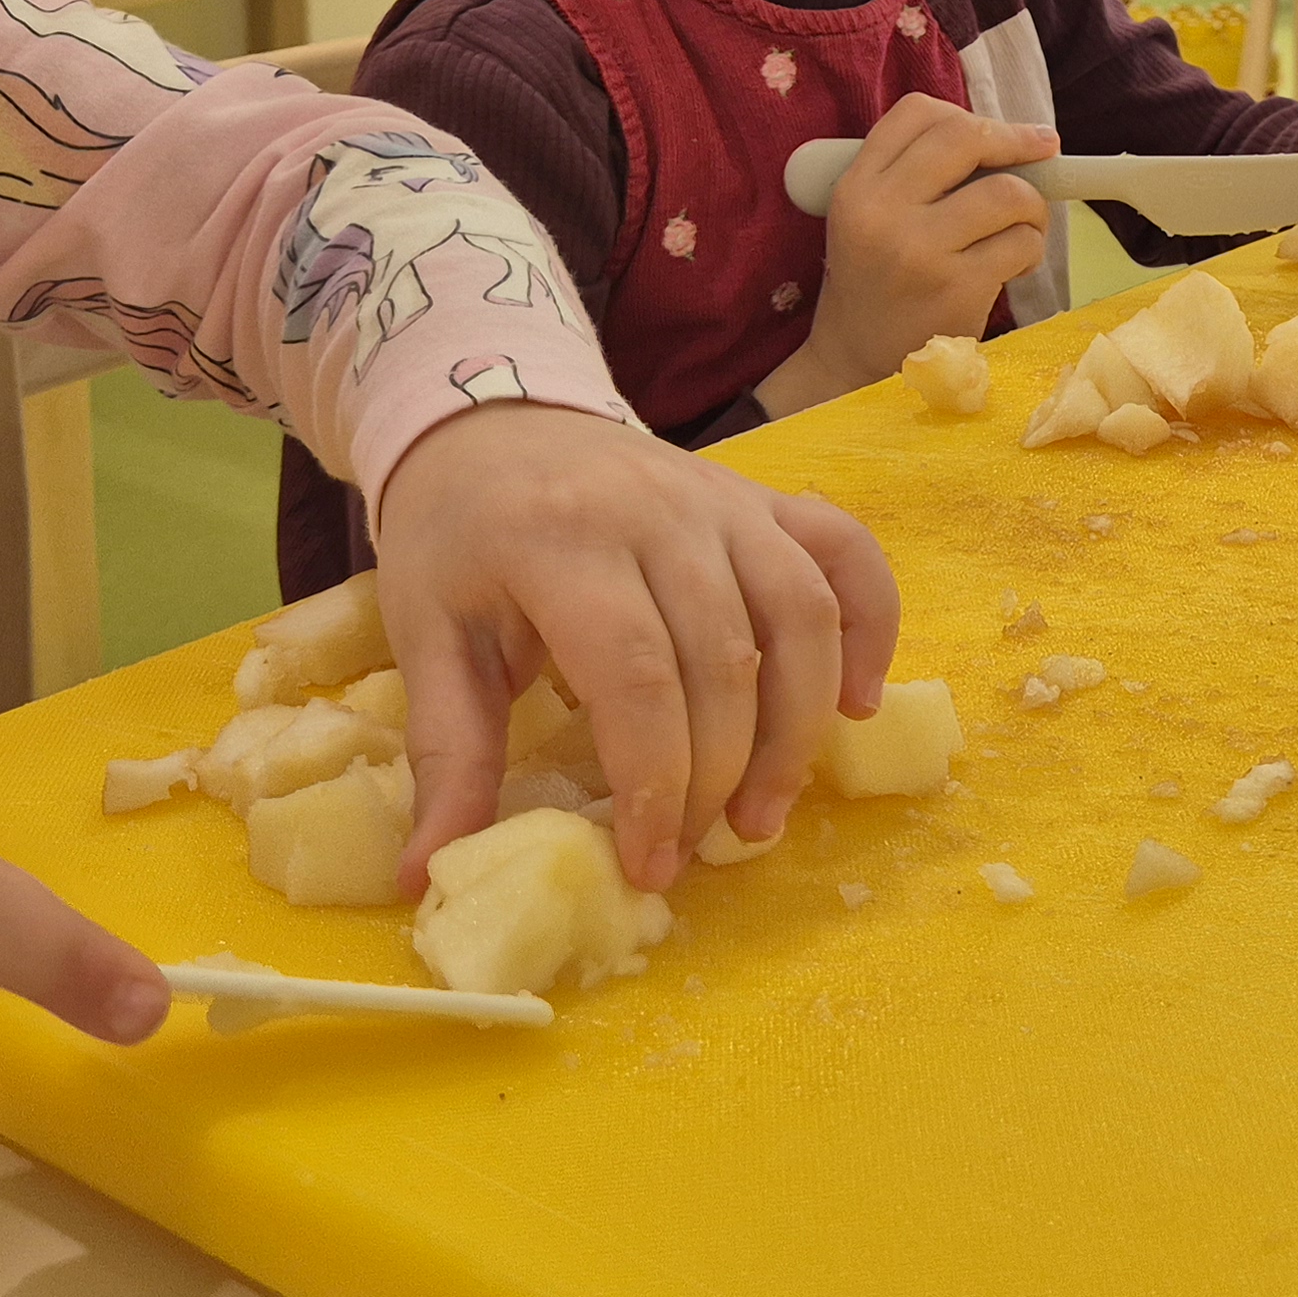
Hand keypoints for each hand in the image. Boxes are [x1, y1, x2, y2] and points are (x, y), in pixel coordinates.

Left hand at [373, 401, 901, 896]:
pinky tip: (857, 703)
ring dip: (799, 728)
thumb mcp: (426, 637)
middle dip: (721, 778)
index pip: (635, 677)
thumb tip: (431, 876)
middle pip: (725, 661)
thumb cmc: (455, 536)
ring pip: (801, 616)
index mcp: (561, 542)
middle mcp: (656, 512)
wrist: (491, 420)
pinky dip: (871, 626)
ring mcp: (722, 499)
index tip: (647, 862)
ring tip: (766, 812)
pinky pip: (846, 554)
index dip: (655, 782)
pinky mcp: (763, 497)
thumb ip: (448, 754)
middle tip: (696, 852)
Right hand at [769, 94, 1056, 410]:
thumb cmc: (877, 281)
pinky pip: (1021, 243)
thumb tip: (1011, 139)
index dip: (968, 113)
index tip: (1001, 132)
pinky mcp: (958, 287)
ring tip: (1023, 226)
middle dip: (1017, 140)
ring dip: (1033, 205)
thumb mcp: (868, 217)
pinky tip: (1014, 265)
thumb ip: (915, 175)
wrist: (857, 364)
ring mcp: (921, 249)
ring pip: (1007, 192)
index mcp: (856, 186)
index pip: (916, 113)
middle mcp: (883, 210)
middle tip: (1044, 152)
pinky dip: (1031, 249)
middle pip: (964, 137)